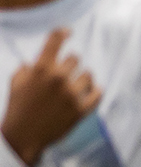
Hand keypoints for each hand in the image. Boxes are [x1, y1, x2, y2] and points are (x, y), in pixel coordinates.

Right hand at [2, 29, 99, 166]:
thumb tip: (34, 63)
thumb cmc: (18, 107)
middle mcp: (58, 79)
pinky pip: (98, 93)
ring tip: (75, 86)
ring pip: (88, 75)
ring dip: (82, 78)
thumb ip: (27, 70)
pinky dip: (95, 91)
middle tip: (65, 74)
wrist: (23, 136)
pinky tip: (91, 92)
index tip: (67, 31)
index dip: (61, 33)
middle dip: (69, 65)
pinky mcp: (81, 109)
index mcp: (40, 70)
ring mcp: (71, 95)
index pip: (54, 43)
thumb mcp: (16, 83)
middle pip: (75, 59)